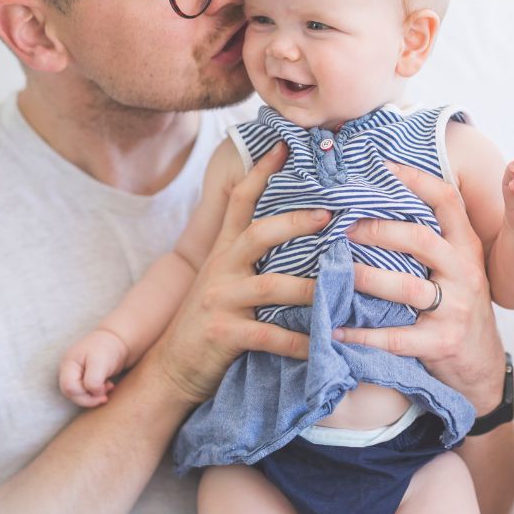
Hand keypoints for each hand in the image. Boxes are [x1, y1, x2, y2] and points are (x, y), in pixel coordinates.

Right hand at [58, 329, 127, 407]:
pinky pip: (86, 391)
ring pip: (79, 393)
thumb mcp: (101, 362)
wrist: (120, 339)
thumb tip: (94, 394)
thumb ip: (93, 380)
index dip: (84, 395)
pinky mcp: (84, 377)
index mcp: (69, 363)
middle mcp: (69, 369)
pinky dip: (98, 392)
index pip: (69, 387)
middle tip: (105, 396)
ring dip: (95, 395)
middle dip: (89, 398)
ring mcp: (76, 373)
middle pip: (71, 393)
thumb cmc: (109, 347)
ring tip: (110, 387)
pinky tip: (109, 386)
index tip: (103, 393)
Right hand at [147, 143, 330, 404]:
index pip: (240, 200)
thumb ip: (255, 253)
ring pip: (272, 286)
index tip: (285, 145)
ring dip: (311, 287)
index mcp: (224, 250)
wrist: (172, 367)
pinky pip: (269, 336)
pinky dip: (299, 341)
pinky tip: (324, 343)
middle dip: (295, 222)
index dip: (261, 171)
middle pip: (259, 234)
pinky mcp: (223, 335)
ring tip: (341, 286)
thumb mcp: (227, 277)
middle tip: (330, 215)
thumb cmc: (213, 317)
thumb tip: (301, 225)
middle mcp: (221, 268)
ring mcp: (220, 300)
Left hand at [336, 161, 505, 413]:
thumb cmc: (458, 306)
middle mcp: (464, 271)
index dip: (415, 179)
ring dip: (365, 277)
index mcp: (465, 246)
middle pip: (420, 238)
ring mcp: (455, 308)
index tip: (381, 166)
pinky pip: (396, 336)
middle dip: (377, 230)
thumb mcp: (457, 267)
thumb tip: (382, 201)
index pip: (446, 200)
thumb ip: (432, 238)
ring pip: (406, 286)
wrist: (482, 364)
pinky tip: (336, 328)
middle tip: (342, 227)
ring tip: (334, 272)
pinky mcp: (442, 342)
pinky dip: (363, 334)